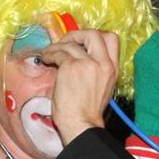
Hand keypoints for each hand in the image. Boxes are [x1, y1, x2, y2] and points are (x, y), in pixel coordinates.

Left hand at [42, 29, 119, 143]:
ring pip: (71, 43)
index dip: (95, 36)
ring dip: (57, 46)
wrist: (81, 124)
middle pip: (94, 33)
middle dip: (77, 34)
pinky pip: (58, 53)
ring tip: (49, 54)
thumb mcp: (102, 86)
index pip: (111, 39)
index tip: (82, 43)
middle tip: (66, 43)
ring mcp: (88, 64)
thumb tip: (80, 56)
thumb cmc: (87, 111)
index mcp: (113, 68)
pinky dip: (50, 54)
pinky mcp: (71, 67)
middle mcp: (104, 63)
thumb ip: (96, 69)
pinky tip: (45, 60)